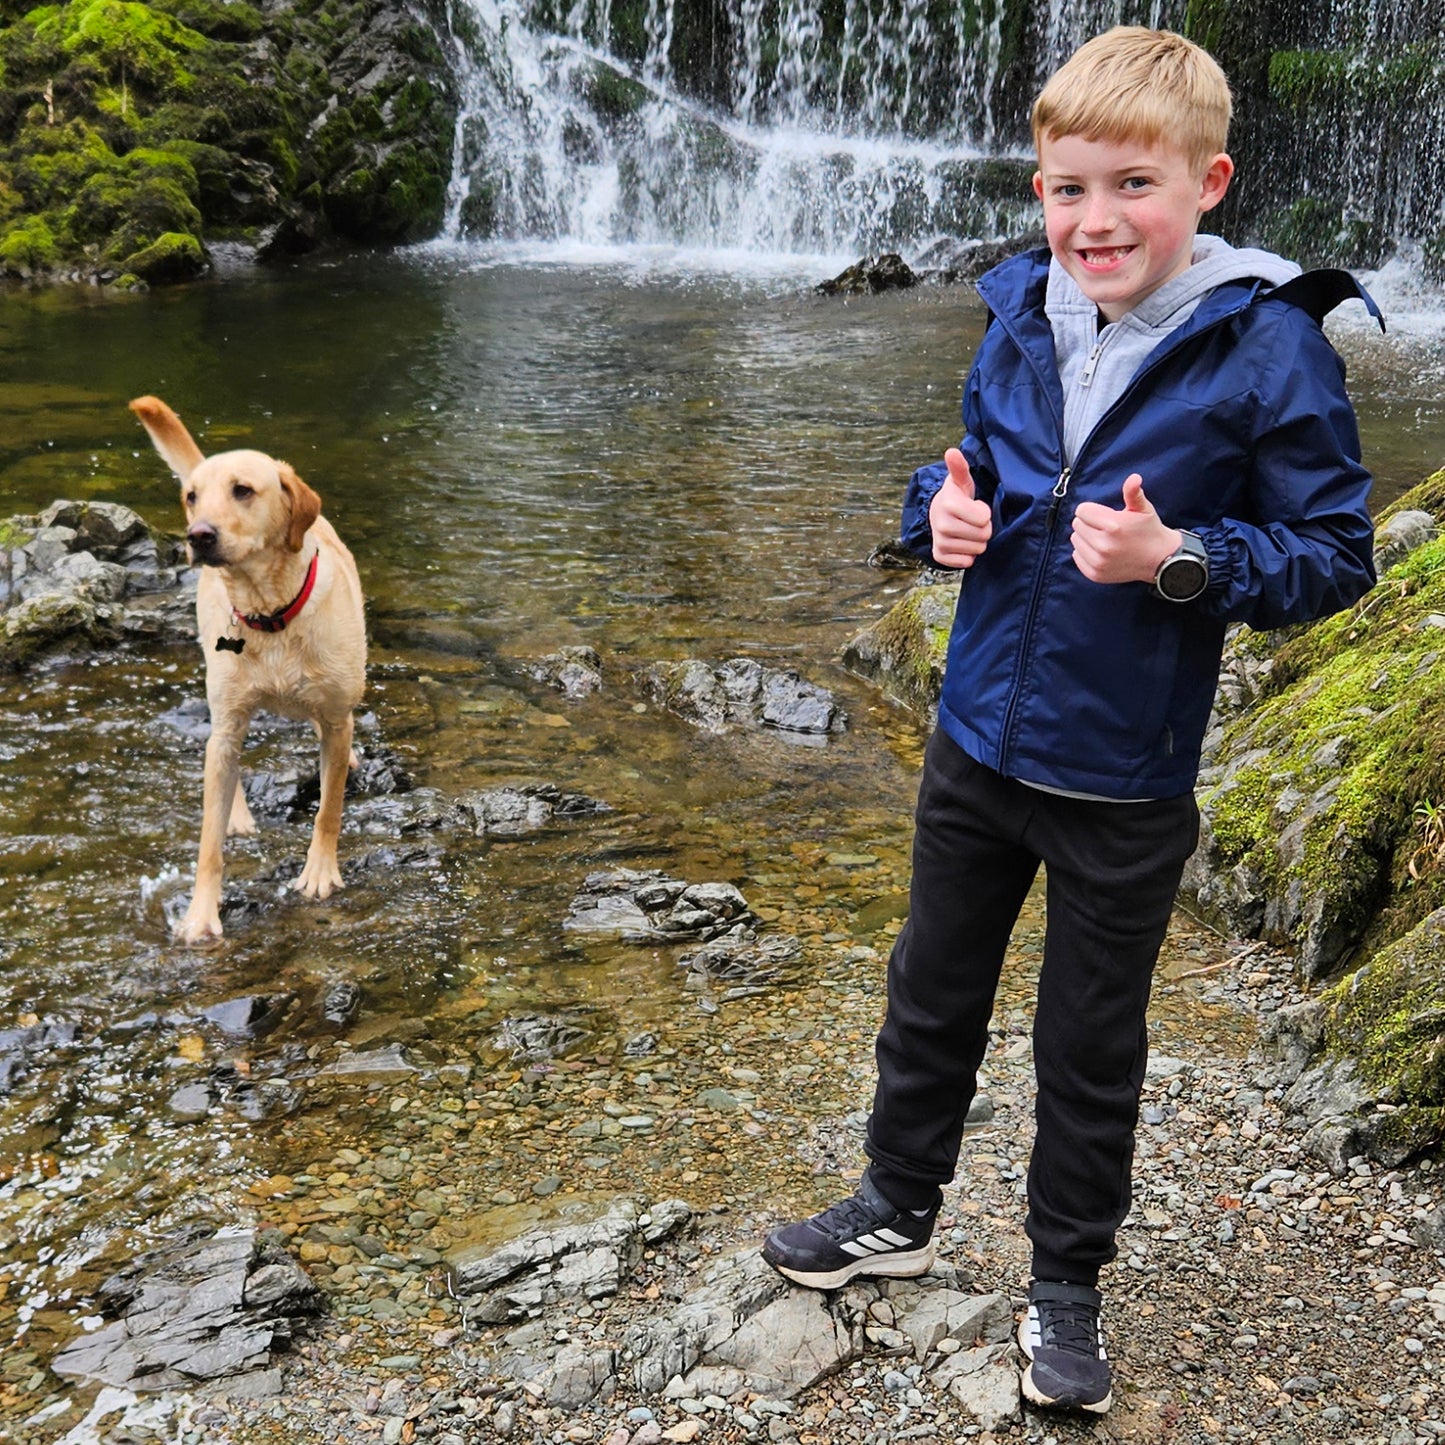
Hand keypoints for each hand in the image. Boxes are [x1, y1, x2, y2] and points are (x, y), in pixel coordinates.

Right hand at [929, 448, 992, 567]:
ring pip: (977, 550)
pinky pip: (967, 562)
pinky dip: (968, 554)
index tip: (975, 507)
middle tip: (972, 520)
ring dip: (976, 541)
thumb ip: (959, 467)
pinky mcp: (940, 556)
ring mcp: (940, 542)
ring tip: (966, 530)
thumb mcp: (961, 481)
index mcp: (949, 504)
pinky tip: (961, 542)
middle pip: (983, 535)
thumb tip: (952, 451)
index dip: (984, 513)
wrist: (937, 514)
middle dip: (983, 528)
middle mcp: (942, 525)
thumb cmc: (956, 497)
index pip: (984, 518)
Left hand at [1071, 473, 1180, 584]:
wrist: (1159, 559)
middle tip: (1105, 527)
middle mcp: (1104, 545)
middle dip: (1089, 523)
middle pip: (1076, 524)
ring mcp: (1099, 562)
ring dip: (1085, 537)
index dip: (1092, 510)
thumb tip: (1134, 478)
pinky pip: (1076, 556)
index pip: (1082, 510)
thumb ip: (1133, 493)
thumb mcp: (1143, 509)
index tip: (1104, 515)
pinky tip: (1101, 551)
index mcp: (1113, 526)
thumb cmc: (1149, 530)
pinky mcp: (1095, 574)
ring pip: (1075, 540)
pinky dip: (1084, 552)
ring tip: (1104, 539)